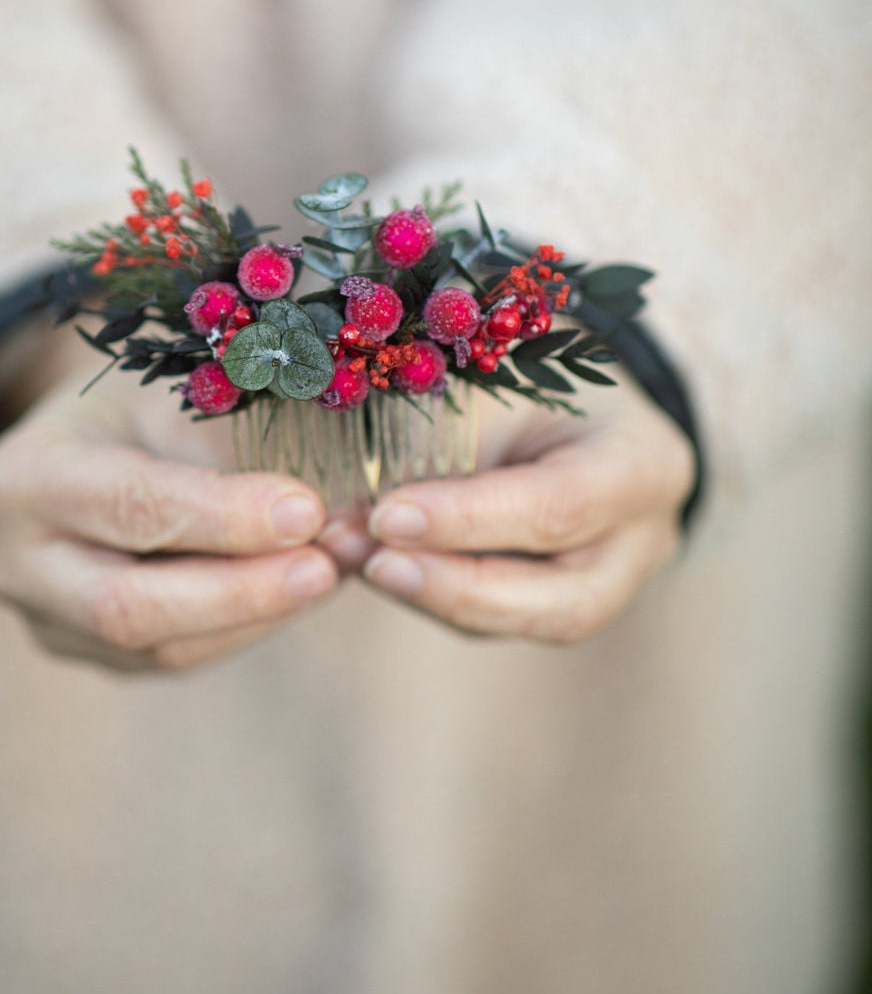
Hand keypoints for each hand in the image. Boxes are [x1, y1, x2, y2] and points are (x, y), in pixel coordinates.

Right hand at [0, 332, 337, 672]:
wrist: (90, 436)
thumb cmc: (138, 398)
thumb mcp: (174, 391)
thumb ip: (235, 441)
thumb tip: (334, 498)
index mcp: (25, 476)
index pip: (131, 506)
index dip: (225, 516)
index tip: (306, 510)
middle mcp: (17, 562)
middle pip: (129, 607)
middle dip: (244, 590)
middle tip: (328, 563)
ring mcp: (48, 620)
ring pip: (162, 648)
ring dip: (262, 612)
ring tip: (336, 566)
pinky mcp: (91, 653)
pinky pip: (179, 655)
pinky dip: (252, 623)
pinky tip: (305, 584)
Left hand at [358, 371, 695, 642]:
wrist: (585, 396)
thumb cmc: (543, 372)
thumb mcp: (504, 376)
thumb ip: (446, 434)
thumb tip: (351, 491)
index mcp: (640, 464)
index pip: (558, 508)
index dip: (468, 521)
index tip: (385, 517)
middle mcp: (642, 539)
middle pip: (561, 599)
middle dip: (452, 587)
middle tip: (366, 558)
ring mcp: (613, 580)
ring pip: (527, 620)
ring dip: (432, 595)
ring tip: (353, 556)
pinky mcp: (566, 599)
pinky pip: (502, 615)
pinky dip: (433, 591)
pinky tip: (372, 560)